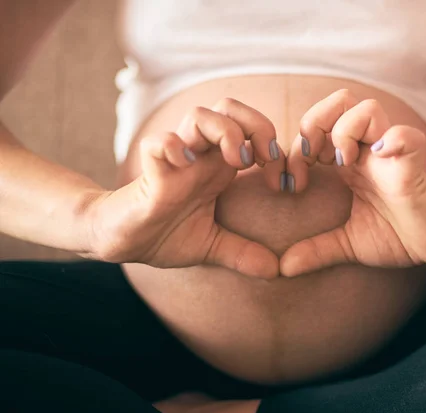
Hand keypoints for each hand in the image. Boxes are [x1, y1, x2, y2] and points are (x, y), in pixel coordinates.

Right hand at [84, 98, 284, 277]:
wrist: (123, 242)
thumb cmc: (165, 234)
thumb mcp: (212, 246)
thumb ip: (243, 254)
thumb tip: (277, 271)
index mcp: (217, 166)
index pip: (251, 128)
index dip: (274, 147)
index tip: (283, 183)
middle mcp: (199, 156)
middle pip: (229, 108)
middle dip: (254, 125)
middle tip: (261, 161)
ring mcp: (175, 161)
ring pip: (199, 115)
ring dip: (225, 131)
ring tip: (235, 162)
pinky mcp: (150, 174)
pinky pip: (158, 143)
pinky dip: (174, 147)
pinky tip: (187, 165)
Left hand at [281, 89, 425, 276]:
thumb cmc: (400, 235)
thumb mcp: (349, 244)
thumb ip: (317, 250)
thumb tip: (284, 268)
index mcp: (350, 162)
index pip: (315, 129)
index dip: (295, 150)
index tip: (290, 184)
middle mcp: (368, 151)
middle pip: (339, 101)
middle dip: (315, 123)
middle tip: (312, 160)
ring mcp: (391, 154)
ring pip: (367, 108)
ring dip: (345, 130)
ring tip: (342, 165)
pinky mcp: (413, 166)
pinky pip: (405, 138)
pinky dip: (393, 141)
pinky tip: (379, 160)